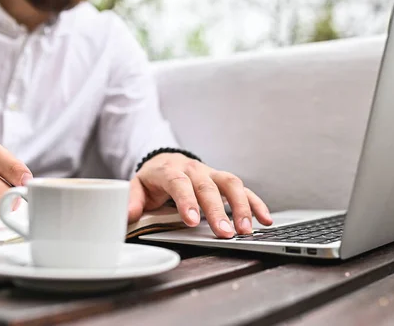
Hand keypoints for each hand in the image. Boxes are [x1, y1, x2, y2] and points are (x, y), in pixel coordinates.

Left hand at [129, 153, 272, 237]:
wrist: (168, 161)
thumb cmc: (154, 178)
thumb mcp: (138, 186)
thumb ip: (132, 199)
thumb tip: (128, 214)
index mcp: (170, 170)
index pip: (179, 183)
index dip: (187, 201)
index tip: (192, 221)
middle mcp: (194, 169)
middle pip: (208, 186)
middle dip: (218, 210)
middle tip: (225, 232)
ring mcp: (212, 173)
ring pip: (231, 184)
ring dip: (241, 206)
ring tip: (246, 229)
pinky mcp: (224, 181)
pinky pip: (244, 190)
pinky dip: (255, 204)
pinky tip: (265, 219)